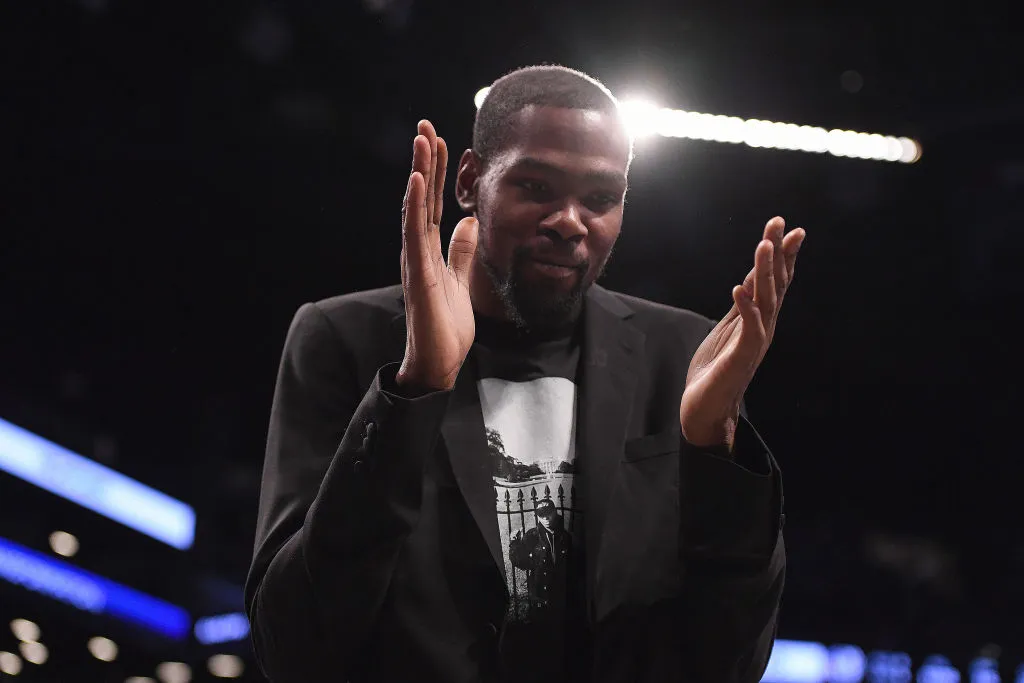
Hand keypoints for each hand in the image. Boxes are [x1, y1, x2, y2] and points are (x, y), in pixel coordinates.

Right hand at [396, 120, 478, 391]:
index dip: (434, 171)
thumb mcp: (460, 278)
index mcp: (428, 249)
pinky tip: (415, 179)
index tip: (440, 141)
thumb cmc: (446, 325)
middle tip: (424, 125)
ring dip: (418, 172)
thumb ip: (461, 250)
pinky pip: (414, 233)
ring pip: (414, 207)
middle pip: (420, 196)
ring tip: (421, 140)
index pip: (431, 202)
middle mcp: (417, 249)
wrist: (439, 360)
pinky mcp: (417, 273)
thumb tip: (469, 222)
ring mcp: (415, 259)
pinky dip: (413, 204)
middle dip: (423, 160)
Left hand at [679, 216, 804, 447]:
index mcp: (760, 319)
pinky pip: (747, 329)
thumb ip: (743, 305)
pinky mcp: (741, 357)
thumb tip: (750, 277)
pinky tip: (738, 289)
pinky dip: (745, 309)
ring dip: (763, 273)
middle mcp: (763, 327)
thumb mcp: (729, 327)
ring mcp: (754, 342)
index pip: (774, 281)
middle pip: (774, 284)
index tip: (788, 227)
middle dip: (778, 253)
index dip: (782, 255)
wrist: (706, 409)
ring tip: (763, 245)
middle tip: (780, 223)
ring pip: (764, 301)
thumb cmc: (716, 369)